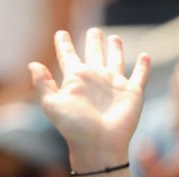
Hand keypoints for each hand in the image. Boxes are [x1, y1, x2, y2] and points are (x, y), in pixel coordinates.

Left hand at [30, 28, 149, 168]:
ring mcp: (113, 85)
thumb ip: (42, 84)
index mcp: (75, 80)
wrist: (98, 144)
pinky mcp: (132, 92)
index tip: (60, 33)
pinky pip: (139, 75)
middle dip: (93, 42)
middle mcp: (94, 80)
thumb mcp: (52, 104)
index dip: (64, 45)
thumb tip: (32, 64)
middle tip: (94, 31)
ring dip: (115, 49)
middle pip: (93, 54)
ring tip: (114, 37)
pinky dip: (143, 66)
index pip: (68, 57)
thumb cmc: (74, 126)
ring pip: (115, 60)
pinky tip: (145, 56)